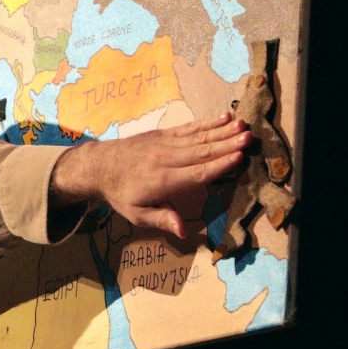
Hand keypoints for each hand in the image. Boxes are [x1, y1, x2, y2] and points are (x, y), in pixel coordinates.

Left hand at [51, 112, 251, 238]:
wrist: (97, 167)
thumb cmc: (121, 194)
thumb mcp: (136, 214)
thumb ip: (161, 219)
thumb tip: (183, 231)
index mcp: (163, 181)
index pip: (196, 173)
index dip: (219, 166)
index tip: (239, 157)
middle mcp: (166, 159)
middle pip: (202, 152)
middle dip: (227, 145)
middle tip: (250, 137)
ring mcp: (164, 144)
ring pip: (198, 137)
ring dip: (222, 131)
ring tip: (242, 125)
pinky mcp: (162, 134)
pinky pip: (188, 128)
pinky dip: (207, 122)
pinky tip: (223, 117)